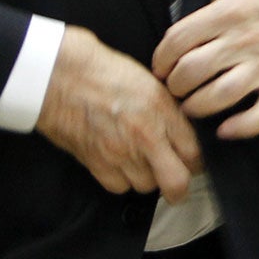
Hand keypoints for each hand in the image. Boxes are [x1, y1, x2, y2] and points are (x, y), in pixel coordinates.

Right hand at [37, 25, 204, 199]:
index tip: (194, 162)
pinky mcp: (96, 163)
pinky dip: (122, 180)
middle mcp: (144, 135)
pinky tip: (120, 164)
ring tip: (142, 163)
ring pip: (147, 187)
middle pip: (176, 182)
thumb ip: (169, 111)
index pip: (195, 152)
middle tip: (177, 180)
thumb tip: (185, 132)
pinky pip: (119, 187)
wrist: (59, 75)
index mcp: (161, 110)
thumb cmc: (101, 71)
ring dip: (148, 179)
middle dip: (180, 186)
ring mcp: (120, 152)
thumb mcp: (149, 81)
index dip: (198, 162)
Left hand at [152, 0, 258, 139]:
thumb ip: (210, 16)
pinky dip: (242, 127)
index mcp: (228, 12)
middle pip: (192, 71)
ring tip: (192, 107)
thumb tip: (180, 42)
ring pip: (220, 96)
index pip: (178, 40)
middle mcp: (244, 39)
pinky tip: (225, 130)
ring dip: (197, 107)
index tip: (161, 68)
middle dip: (175, 86)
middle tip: (176, 88)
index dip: (161, 59)